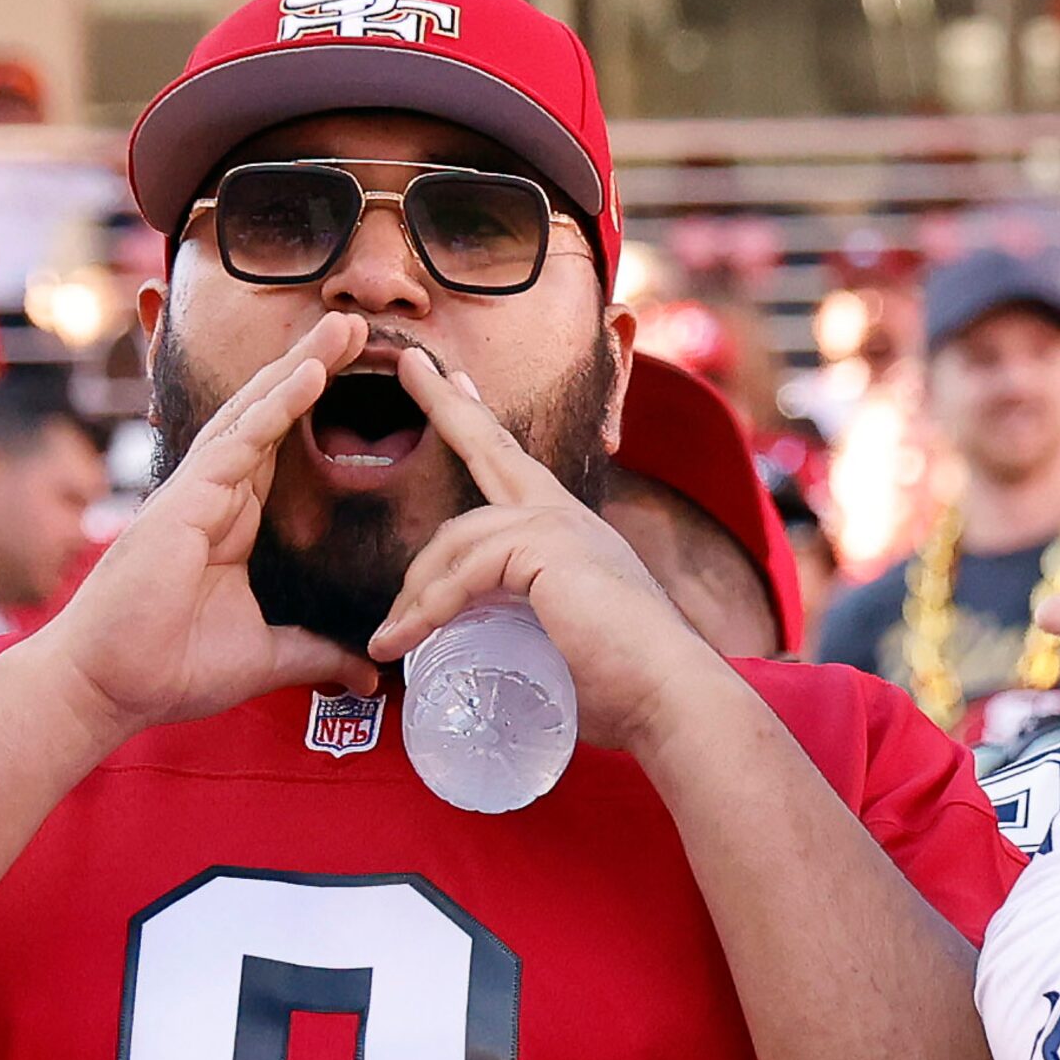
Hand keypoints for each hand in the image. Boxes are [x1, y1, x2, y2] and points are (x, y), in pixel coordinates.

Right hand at [41, 315, 379, 744]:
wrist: (107, 690)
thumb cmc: (170, 669)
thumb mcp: (266, 657)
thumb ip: (317, 652)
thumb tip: (367, 674)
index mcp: (230, 520)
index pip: (279, 448)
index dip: (311, 408)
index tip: (355, 375)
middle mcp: (212, 495)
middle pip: (267, 415)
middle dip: (310, 367)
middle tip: (357, 326)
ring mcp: (195, 493)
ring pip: (254, 413)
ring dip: (300, 368)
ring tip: (343, 328)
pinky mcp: (183, 503)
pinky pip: (238, 443)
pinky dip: (275, 406)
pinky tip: (309, 374)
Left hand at [369, 351, 723, 754]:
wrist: (670, 697)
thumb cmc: (623, 690)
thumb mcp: (556, 645)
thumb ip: (519, 632)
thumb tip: (471, 661)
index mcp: (570, 532)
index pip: (515, 469)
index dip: (479, 424)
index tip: (454, 384)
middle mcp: (566, 516)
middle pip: (492, 448)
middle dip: (447, 405)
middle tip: (411, 362)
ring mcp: (558, 526)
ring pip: (458, 538)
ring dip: (415, 591)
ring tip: (389, 639)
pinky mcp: (546, 548)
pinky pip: (464, 571)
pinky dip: (428, 609)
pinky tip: (405, 641)